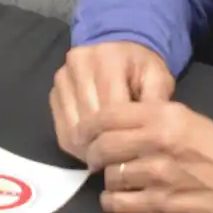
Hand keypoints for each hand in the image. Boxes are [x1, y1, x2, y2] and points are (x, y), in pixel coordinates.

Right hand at [50, 41, 174, 160]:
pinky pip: (61, 128)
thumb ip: (157, 100)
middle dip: (106, 145)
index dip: (124, 136)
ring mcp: (62, 77)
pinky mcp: (54, 91)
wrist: (117, 49)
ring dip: (90, 148)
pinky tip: (93, 149)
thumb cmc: (140, 67)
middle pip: (90, 119)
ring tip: (108, 159)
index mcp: (108, 58)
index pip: (113, 108)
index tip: (136, 155)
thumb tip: (151, 133)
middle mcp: (79, 63)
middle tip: (121, 163)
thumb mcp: (158, 77)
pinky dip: (77, 144)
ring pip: (74, 128)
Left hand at [82, 101, 212, 212]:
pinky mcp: (160, 206)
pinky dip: (113, 203)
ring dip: (110, 179)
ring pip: (110, 175)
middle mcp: (157, 142)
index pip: (108, 115)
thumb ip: (152, 117)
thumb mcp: (188, 119)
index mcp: (164, 116)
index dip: (89, 126)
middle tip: (97, 159)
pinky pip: (117, 204)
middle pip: (103, 146)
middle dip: (94, 154)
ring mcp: (157, 175)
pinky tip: (121, 199)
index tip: (84, 134)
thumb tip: (116, 121)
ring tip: (120, 180)